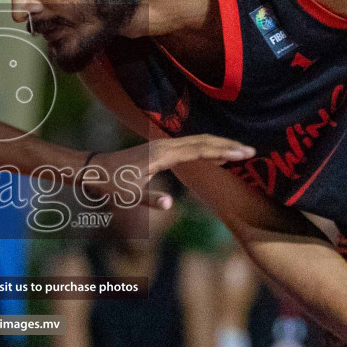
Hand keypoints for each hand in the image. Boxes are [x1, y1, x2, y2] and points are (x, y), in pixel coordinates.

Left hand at [85, 135, 253, 209]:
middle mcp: (164, 146)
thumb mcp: (129, 197)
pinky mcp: (160, 149)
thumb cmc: (111, 184)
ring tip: (241, 152)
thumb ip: (151, 200)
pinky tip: (216, 157)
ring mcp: (163, 146)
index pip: (199, 150)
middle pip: (203, 140)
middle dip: (227, 144)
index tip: (243, 153)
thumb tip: (171, 206)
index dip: (222, 151)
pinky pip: (189, 146)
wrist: (95, 169)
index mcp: (161, 155)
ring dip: (219, 145)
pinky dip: (206, 149)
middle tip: (251, 150)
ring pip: (197, 141)